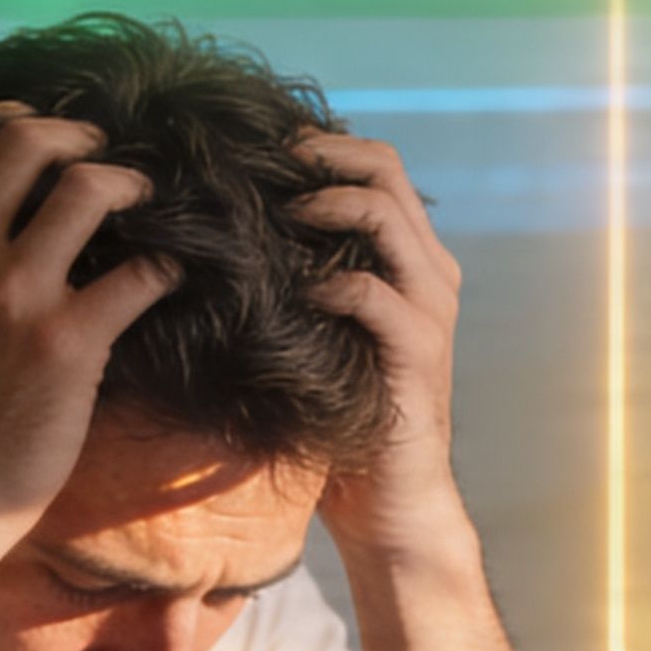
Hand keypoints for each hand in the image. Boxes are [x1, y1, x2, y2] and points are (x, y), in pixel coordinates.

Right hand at [0, 105, 173, 566]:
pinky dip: (164, 266)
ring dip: (125, 183)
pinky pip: (139, 274)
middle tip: (98, 151)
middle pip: (28, 143)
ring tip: (143, 197)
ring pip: (88, 188)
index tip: (27, 135)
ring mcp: (15, 295)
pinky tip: (169, 273)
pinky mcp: (70, 343)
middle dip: (72, 134)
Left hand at [293, 130, 477, 566]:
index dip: (321, 144)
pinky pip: (375, 294)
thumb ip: (298, 283)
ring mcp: (428, 310)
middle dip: (320, 156)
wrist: (388, 506)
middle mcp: (429, 273)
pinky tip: (292, 292)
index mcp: (410, 261)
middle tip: (262, 164)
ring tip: (274, 217)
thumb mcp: (317, 335)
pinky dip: (330, 283)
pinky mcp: (417, 354)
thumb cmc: (339, 420)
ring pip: (385, 217)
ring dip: (324, 205)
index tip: (260, 150)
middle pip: (386, 172)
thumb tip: (221, 235)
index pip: (378, 167)